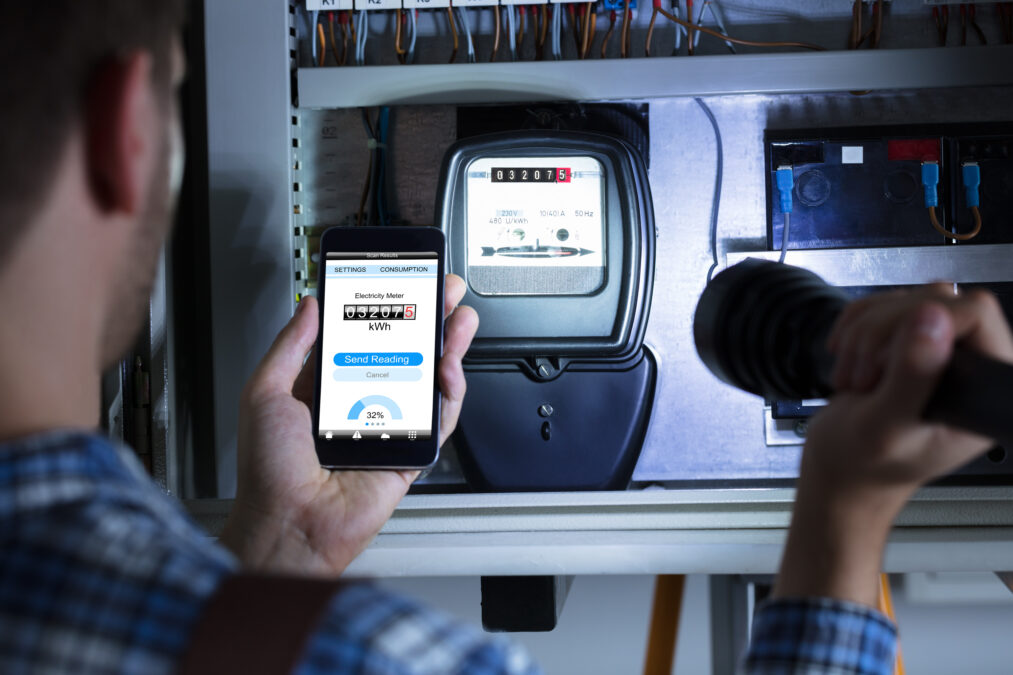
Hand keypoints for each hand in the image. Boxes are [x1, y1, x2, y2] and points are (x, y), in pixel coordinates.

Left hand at [220, 275, 478, 574]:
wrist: (289, 523)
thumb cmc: (268, 470)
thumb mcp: (265, 391)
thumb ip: (290, 345)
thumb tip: (309, 305)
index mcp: (325, 385)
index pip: (363, 335)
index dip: (384, 308)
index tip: (398, 282)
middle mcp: (361, 401)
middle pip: (405, 351)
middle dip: (427, 317)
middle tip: (443, 290)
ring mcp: (390, 424)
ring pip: (428, 378)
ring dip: (447, 345)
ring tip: (458, 318)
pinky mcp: (411, 451)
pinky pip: (439, 416)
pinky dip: (450, 390)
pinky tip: (448, 366)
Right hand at [774, 285, 1012, 605]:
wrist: (839, 470)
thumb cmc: (864, 465)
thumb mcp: (885, 428)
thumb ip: (912, 377)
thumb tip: (932, 321)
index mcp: (987, 391)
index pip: (974, 314)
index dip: (922, 326)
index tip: (887, 363)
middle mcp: (974, 367)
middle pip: (937, 299)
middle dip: (884, 332)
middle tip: (866, 374)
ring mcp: (944, 351)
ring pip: (909, 298)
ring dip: (866, 331)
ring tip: (858, 374)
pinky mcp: (914, 341)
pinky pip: (887, 302)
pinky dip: (856, 324)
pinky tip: (850, 357)